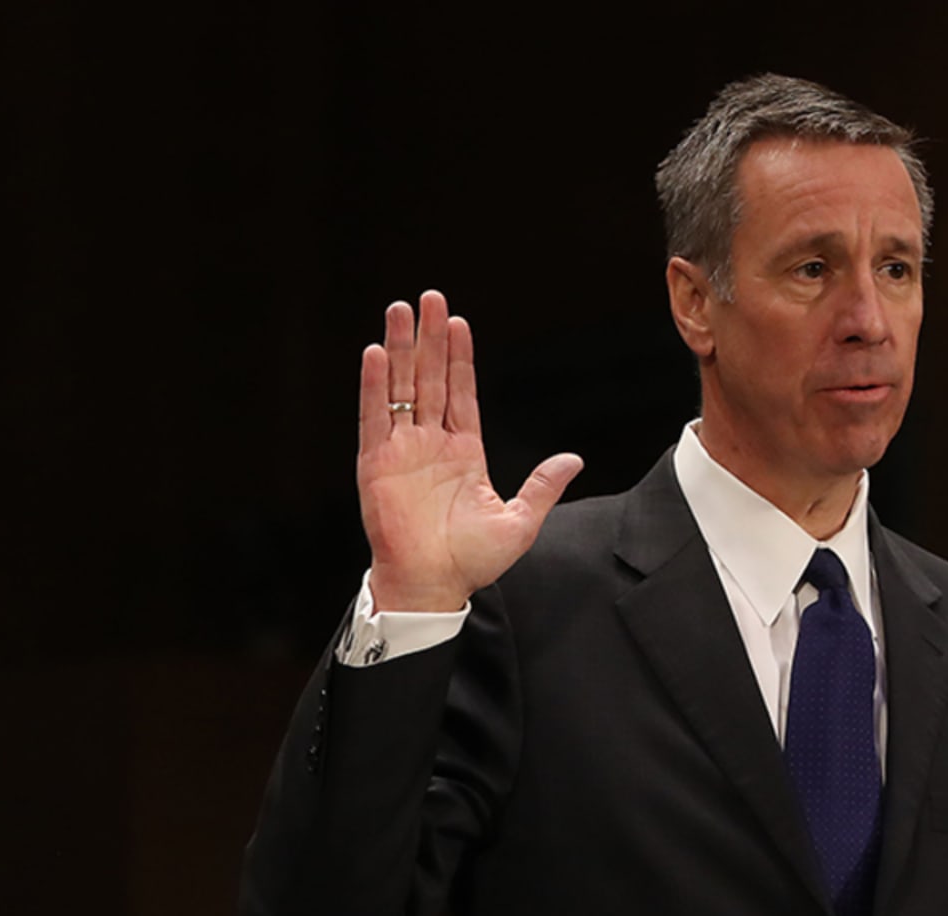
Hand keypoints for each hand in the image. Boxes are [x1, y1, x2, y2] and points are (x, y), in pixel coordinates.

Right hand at [357, 291, 581, 611]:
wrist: (432, 585)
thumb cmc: (471, 561)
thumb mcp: (519, 521)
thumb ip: (543, 486)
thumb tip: (573, 459)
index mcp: (463, 452)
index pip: (460, 392)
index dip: (459, 357)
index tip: (458, 323)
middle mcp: (429, 444)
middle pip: (428, 378)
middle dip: (429, 338)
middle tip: (430, 298)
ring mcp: (401, 450)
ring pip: (400, 387)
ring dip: (400, 349)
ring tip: (400, 310)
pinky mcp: (375, 463)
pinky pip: (373, 416)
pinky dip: (374, 385)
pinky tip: (377, 353)